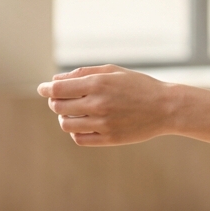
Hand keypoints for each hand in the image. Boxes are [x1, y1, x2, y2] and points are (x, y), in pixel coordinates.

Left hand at [36, 65, 173, 145]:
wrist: (166, 107)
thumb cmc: (138, 85)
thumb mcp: (113, 71)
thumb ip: (82, 73)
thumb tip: (55, 81)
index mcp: (98, 83)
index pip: (58, 88)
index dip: (46, 89)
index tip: (43, 89)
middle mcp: (98, 104)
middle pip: (59, 106)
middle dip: (55, 102)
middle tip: (61, 99)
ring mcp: (103, 123)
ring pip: (66, 124)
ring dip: (64, 118)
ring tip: (73, 113)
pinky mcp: (109, 139)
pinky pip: (80, 139)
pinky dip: (76, 132)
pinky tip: (84, 124)